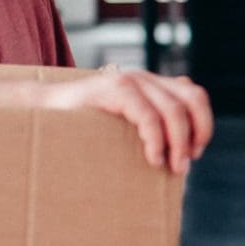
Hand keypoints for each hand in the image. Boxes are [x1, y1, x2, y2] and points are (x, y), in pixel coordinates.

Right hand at [48, 67, 213, 171]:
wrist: (41, 110)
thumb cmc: (82, 127)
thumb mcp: (122, 125)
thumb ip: (147, 128)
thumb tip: (179, 159)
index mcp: (152, 85)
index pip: (195, 96)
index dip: (203, 124)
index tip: (196, 152)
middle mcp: (145, 78)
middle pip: (191, 100)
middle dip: (196, 134)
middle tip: (184, 165)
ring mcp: (130, 80)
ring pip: (174, 110)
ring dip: (179, 142)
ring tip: (171, 167)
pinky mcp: (114, 89)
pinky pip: (147, 115)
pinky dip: (156, 140)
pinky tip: (154, 159)